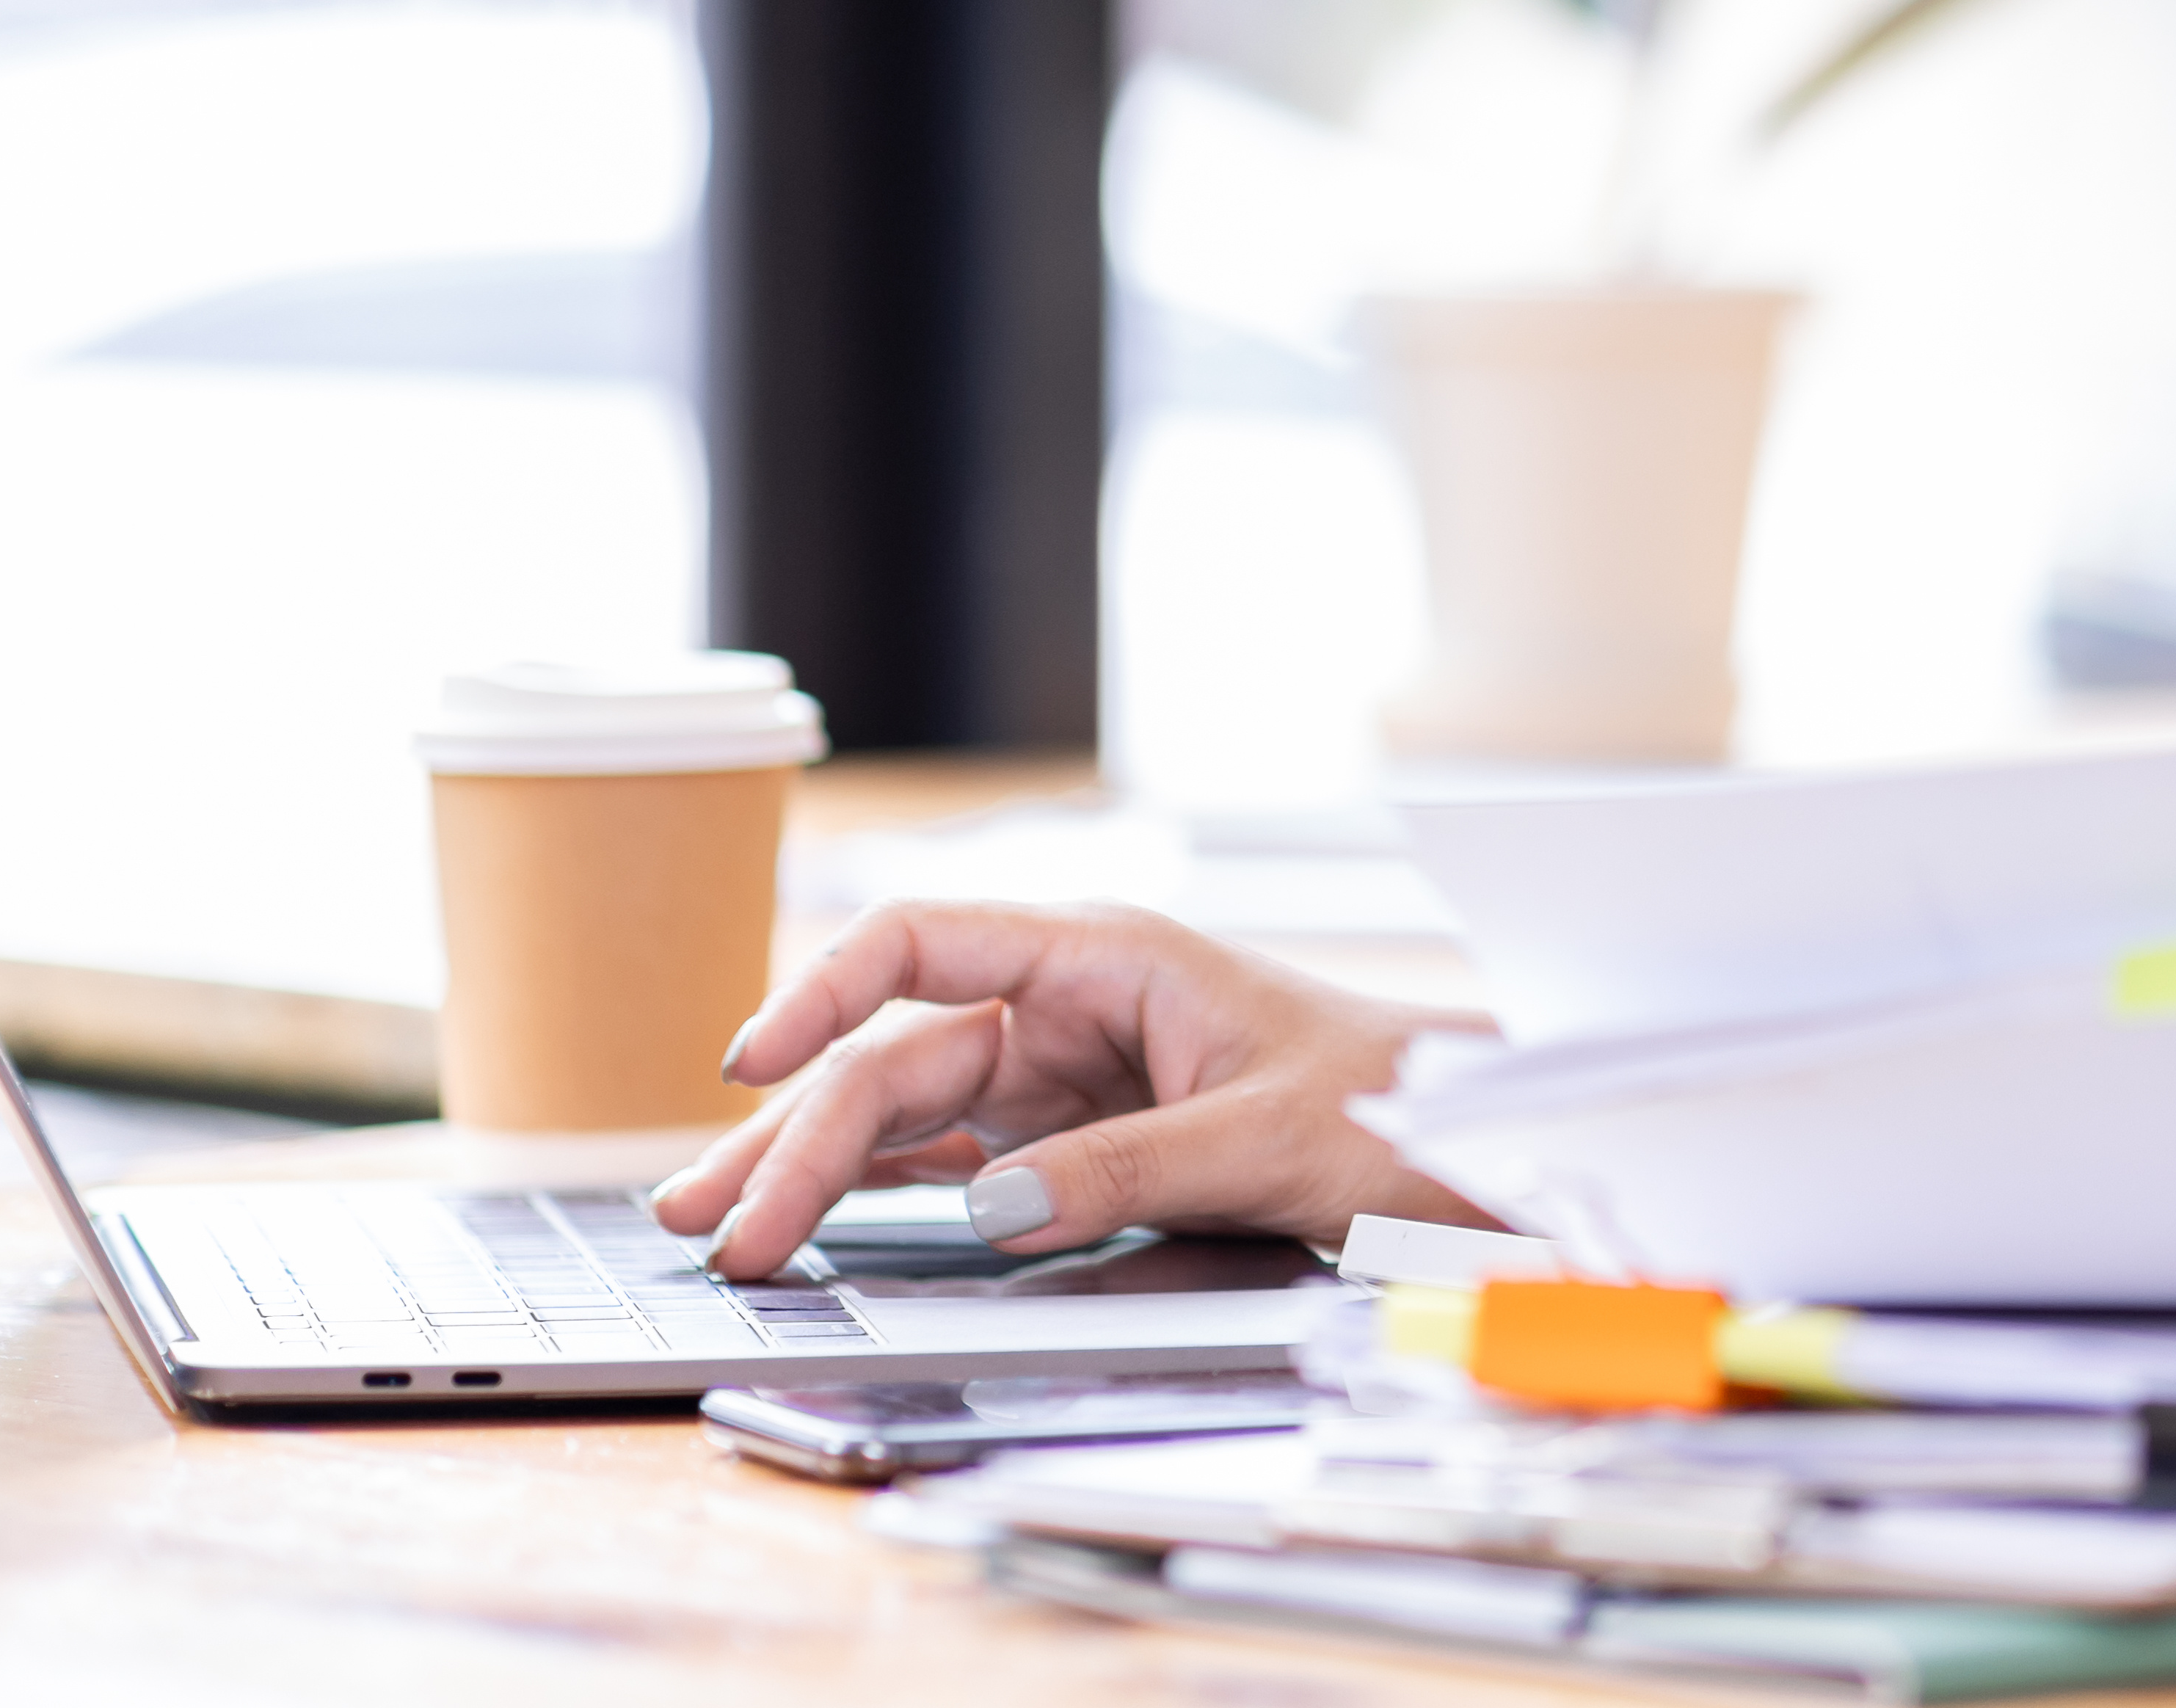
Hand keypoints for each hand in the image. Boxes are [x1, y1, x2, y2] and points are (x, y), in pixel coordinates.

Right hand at [644, 900, 1492, 1279]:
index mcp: (1104, 959)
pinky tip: (809, 1224)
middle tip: (714, 1222)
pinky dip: (876, 1191)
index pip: (924, 945)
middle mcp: (1064, 1007)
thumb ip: (1128, 1170)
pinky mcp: (1068, 1142)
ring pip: (903, 1113)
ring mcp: (1059, 1076)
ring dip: (810, 1166)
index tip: (747, 1059)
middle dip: (795, 1132)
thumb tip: (995, 1207)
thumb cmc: (1385, 1104)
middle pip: (893, 1054)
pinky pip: (949, 1158)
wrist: (1461, 1142)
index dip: (822, 992)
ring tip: (718, 1230)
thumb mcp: (1265, 1138)